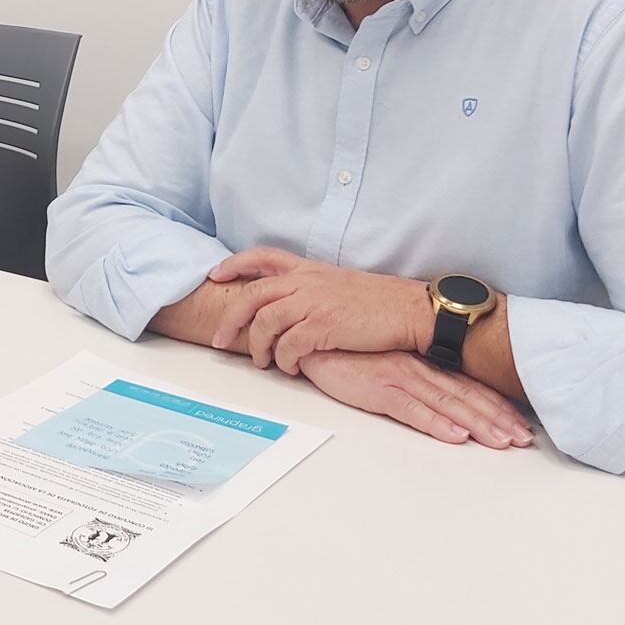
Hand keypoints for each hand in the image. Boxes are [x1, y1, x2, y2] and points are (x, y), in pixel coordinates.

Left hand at [207, 248, 431, 373]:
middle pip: (253, 295)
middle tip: (220, 339)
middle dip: (231, 319)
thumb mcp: (338, 283)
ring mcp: (314, 302)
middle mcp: (306, 281)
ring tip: (263, 362)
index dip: (235, 264)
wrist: (408, 310)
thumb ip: (311, 288)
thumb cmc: (379, 301)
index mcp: (309, 268)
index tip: (215, 274)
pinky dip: (283, 360)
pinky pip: (288, 346)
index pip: (262, 256)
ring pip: (266, 323)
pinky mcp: (323, 326)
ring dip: (258, 347)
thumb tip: (288, 305)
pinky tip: (289, 368)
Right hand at [299, 350, 533, 448]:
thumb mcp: (384, 360)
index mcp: (420, 361)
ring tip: (502, 442)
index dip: (495, 404)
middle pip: (466, 396)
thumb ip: (410, 374)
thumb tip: (436, 393)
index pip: (467, 385)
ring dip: (478, 424)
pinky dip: (436, 423)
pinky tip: (456, 435)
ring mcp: (398, 376)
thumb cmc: (345, 348)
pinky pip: (411, 410)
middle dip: (498, 418)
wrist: (310, 333)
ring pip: (447, 404)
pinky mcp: (376, 387)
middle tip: (524, 439)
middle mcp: (416, 367)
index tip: (520, 422)